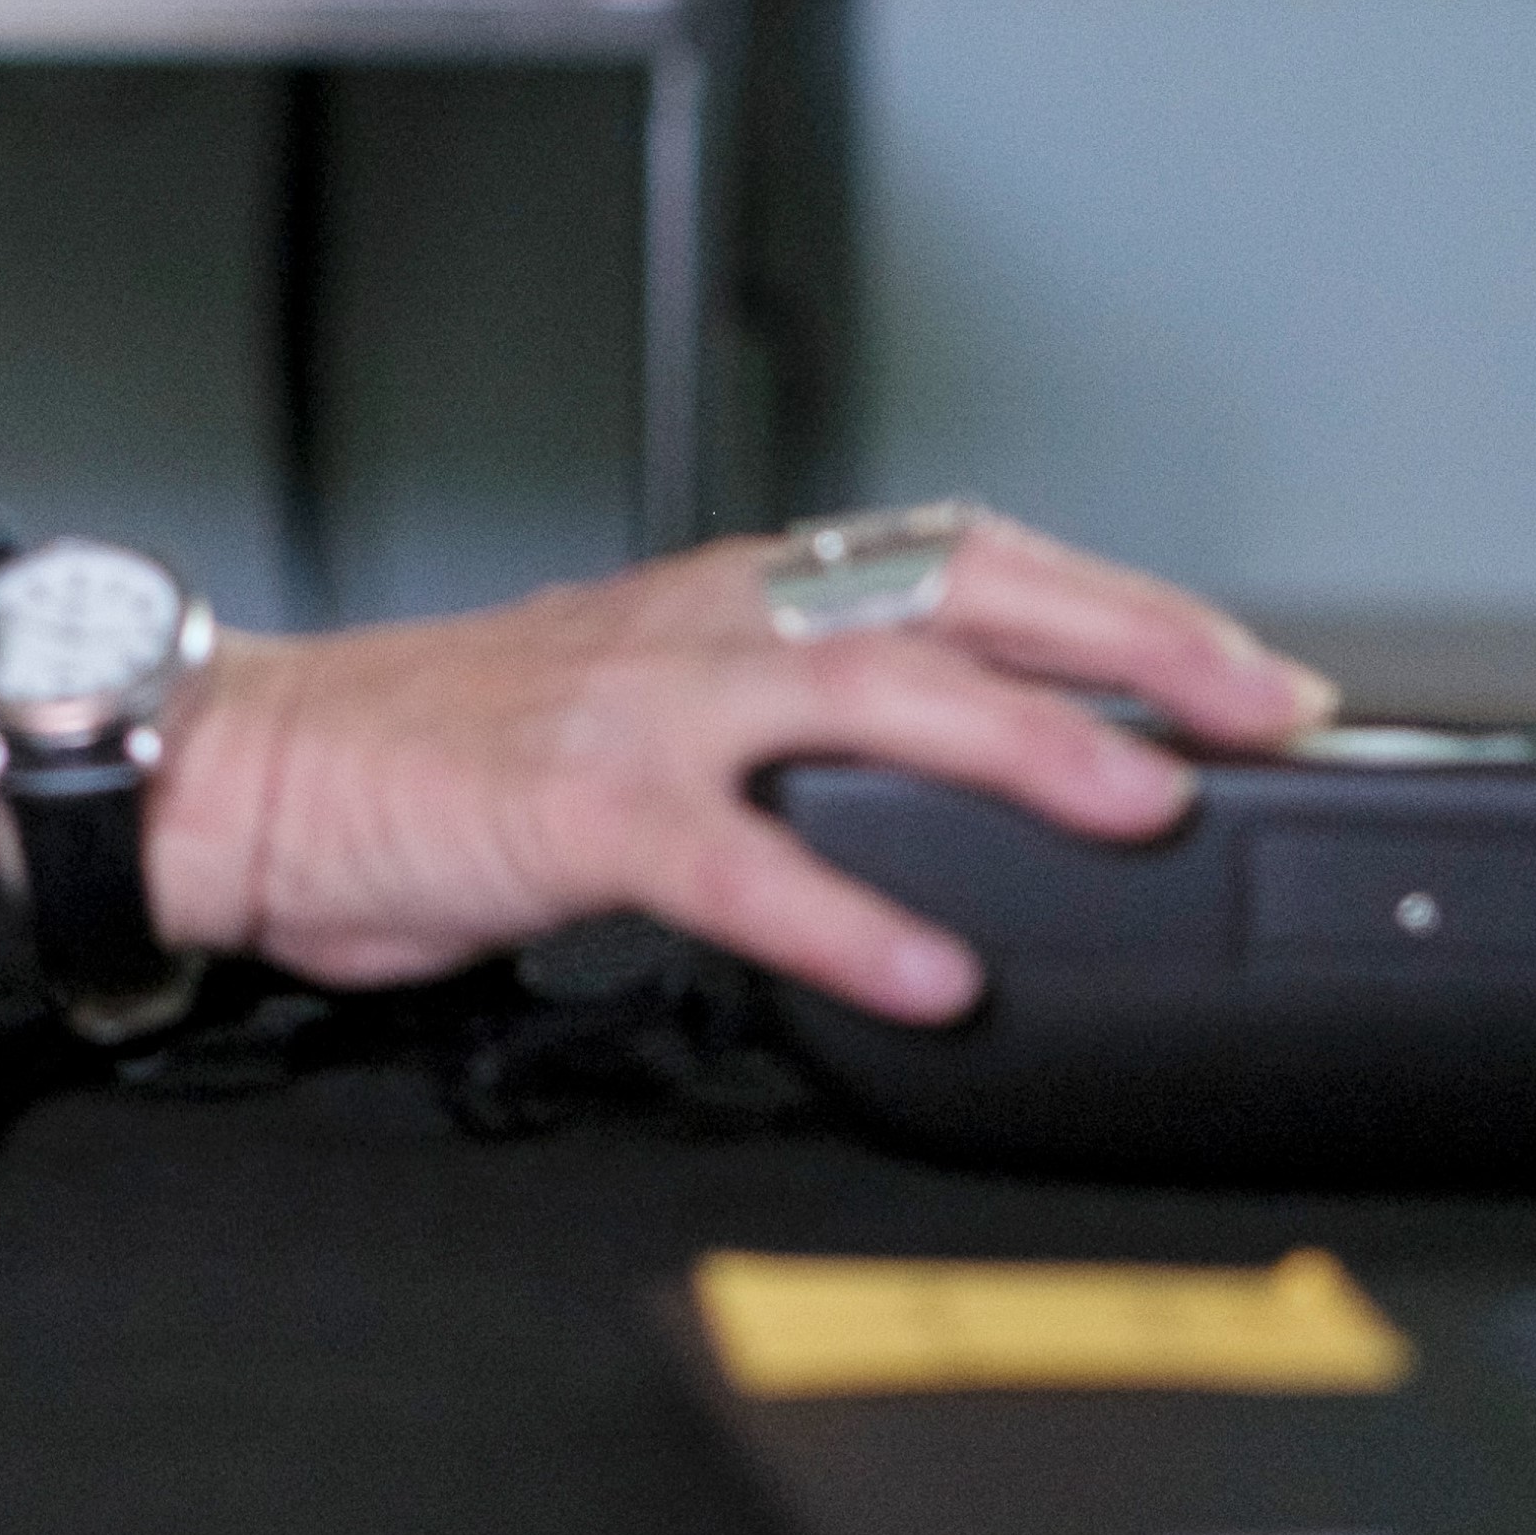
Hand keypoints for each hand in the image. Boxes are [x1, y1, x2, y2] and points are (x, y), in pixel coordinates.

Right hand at [144, 514, 1336, 1025]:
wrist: (272, 769)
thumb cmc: (476, 753)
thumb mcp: (677, 708)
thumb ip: (818, 730)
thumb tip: (1003, 783)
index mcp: (759, 591)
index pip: (983, 564)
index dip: (1133, 611)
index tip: (1260, 680)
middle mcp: (726, 620)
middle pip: (966, 596)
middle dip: (1134, 648)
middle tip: (1263, 713)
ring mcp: (654, 706)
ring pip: (871, 696)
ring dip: (1023, 746)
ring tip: (1143, 809)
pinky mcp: (578, 807)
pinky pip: (735, 861)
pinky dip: (844, 915)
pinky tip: (931, 970)